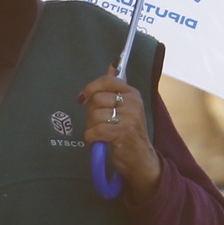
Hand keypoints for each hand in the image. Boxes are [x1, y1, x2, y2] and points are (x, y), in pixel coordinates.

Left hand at [78, 67, 160, 202]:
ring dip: (90, 127)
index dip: (91, 88)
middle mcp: (133, 103)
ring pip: (94, 115)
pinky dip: (90, 138)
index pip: (107, 81)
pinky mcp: (123, 133)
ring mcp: (129, 118)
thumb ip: (117, 88)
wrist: (140, 159)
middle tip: (97, 123)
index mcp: (133, 94)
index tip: (83, 98)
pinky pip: (95, 130)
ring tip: (99, 133)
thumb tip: (112, 66)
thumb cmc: (129, 133)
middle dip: (90, 113)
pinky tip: (96, 141)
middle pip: (97, 100)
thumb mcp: (126, 108)